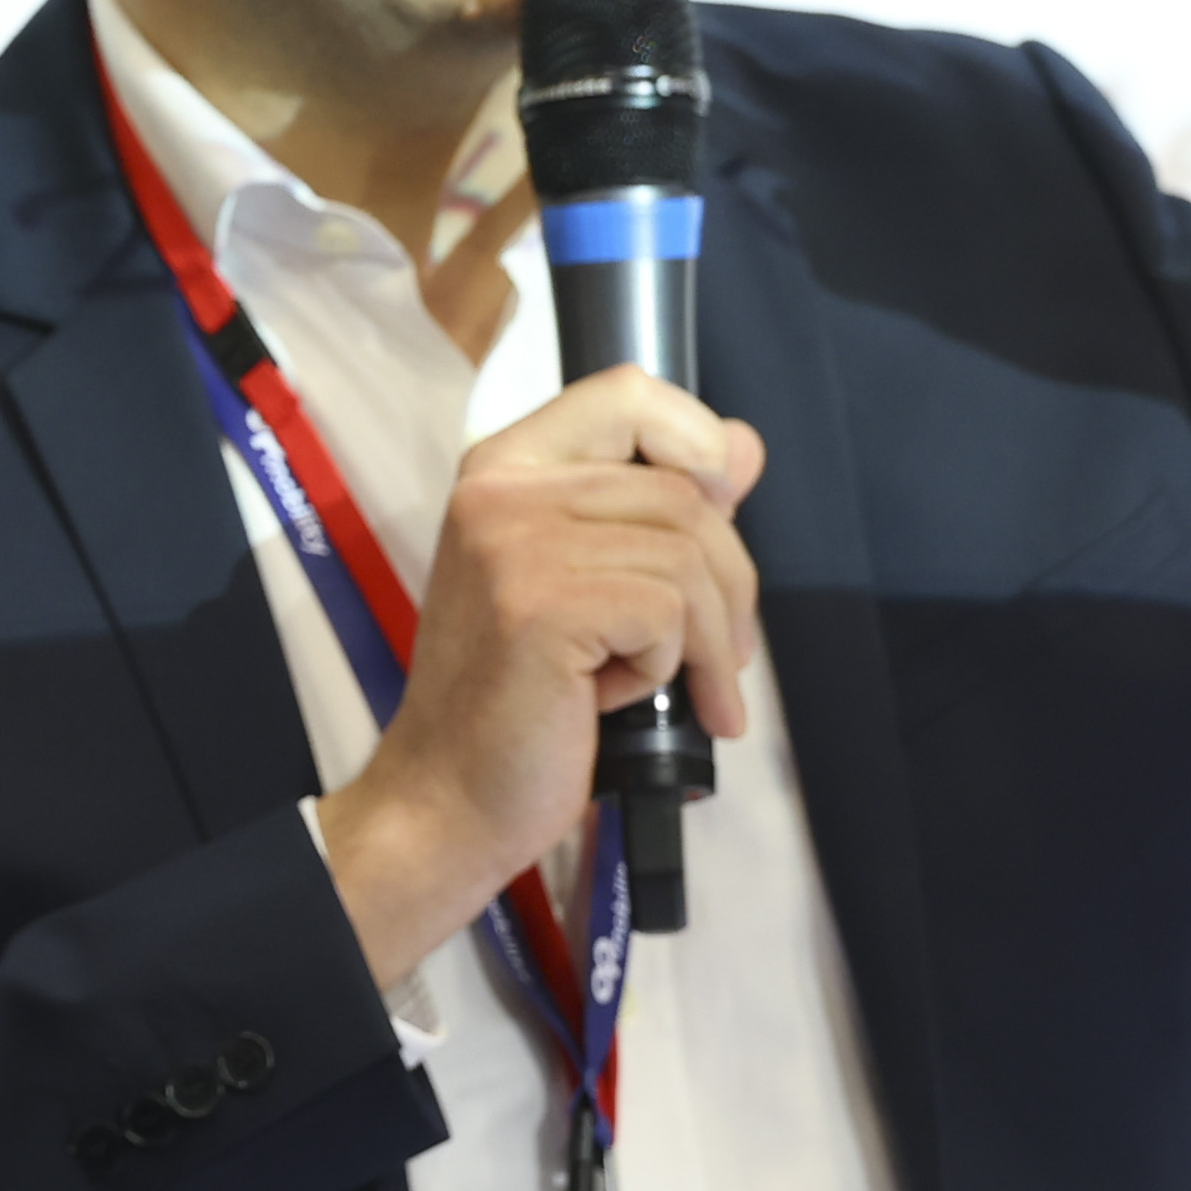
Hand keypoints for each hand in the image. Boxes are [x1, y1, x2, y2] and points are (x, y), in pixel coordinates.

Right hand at [311, 368, 761, 985]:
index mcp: (502, 470)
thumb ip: (658, 510)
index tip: (715, 512)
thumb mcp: (590, 585)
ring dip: (712, 640)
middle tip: (720, 657)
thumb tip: (742, 447)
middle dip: (730, 582)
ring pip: (688, 554)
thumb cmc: (518, 700)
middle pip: (683, 489)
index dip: (695, 442)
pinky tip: (622, 698)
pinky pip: (668, 612)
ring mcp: (512, 544)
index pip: (629, 393)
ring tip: (684, 690)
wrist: (448, 797)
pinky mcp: (538, 606)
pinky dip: (670, 668)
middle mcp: (498, 492)